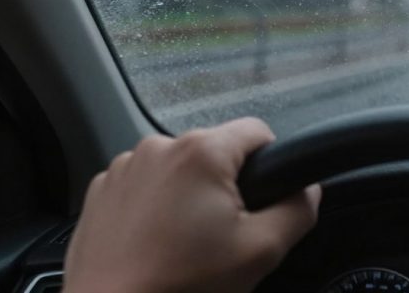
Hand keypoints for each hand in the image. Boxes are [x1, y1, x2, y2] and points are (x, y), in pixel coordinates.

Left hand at [64, 118, 320, 292]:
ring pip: (180, 169)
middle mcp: (158, 147)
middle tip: (222, 235)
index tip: (260, 203)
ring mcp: (123, 168)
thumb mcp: (262, 251)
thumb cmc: (181, 285)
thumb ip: (298, 210)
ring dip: (189, 195)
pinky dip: (155, 207)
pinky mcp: (100, 192)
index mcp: (201, 151)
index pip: (258, 131)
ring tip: (184, 244)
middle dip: (226, 186)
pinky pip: (144, 185)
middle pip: (216, 152)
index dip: (270, 166)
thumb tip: (308, 191)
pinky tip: (155, 244)